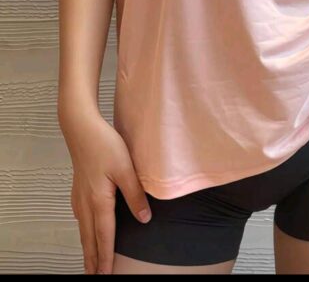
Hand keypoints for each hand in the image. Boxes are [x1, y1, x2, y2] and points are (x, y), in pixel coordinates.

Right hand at [60, 110, 151, 274]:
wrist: (81, 127)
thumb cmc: (104, 145)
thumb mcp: (125, 168)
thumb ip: (135, 195)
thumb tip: (144, 219)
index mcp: (99, 201)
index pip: (104, 236)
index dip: (106, 257)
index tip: (106, 274)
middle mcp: (86, 203)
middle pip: (89, 238)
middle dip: (93, 259)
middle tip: (94, 276)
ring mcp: (79, 196)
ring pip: (84, 229)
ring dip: (88, 247)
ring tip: (90, 261)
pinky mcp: (78, 188)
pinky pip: (81, 217)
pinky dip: (84, 231)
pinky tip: (87, 229)